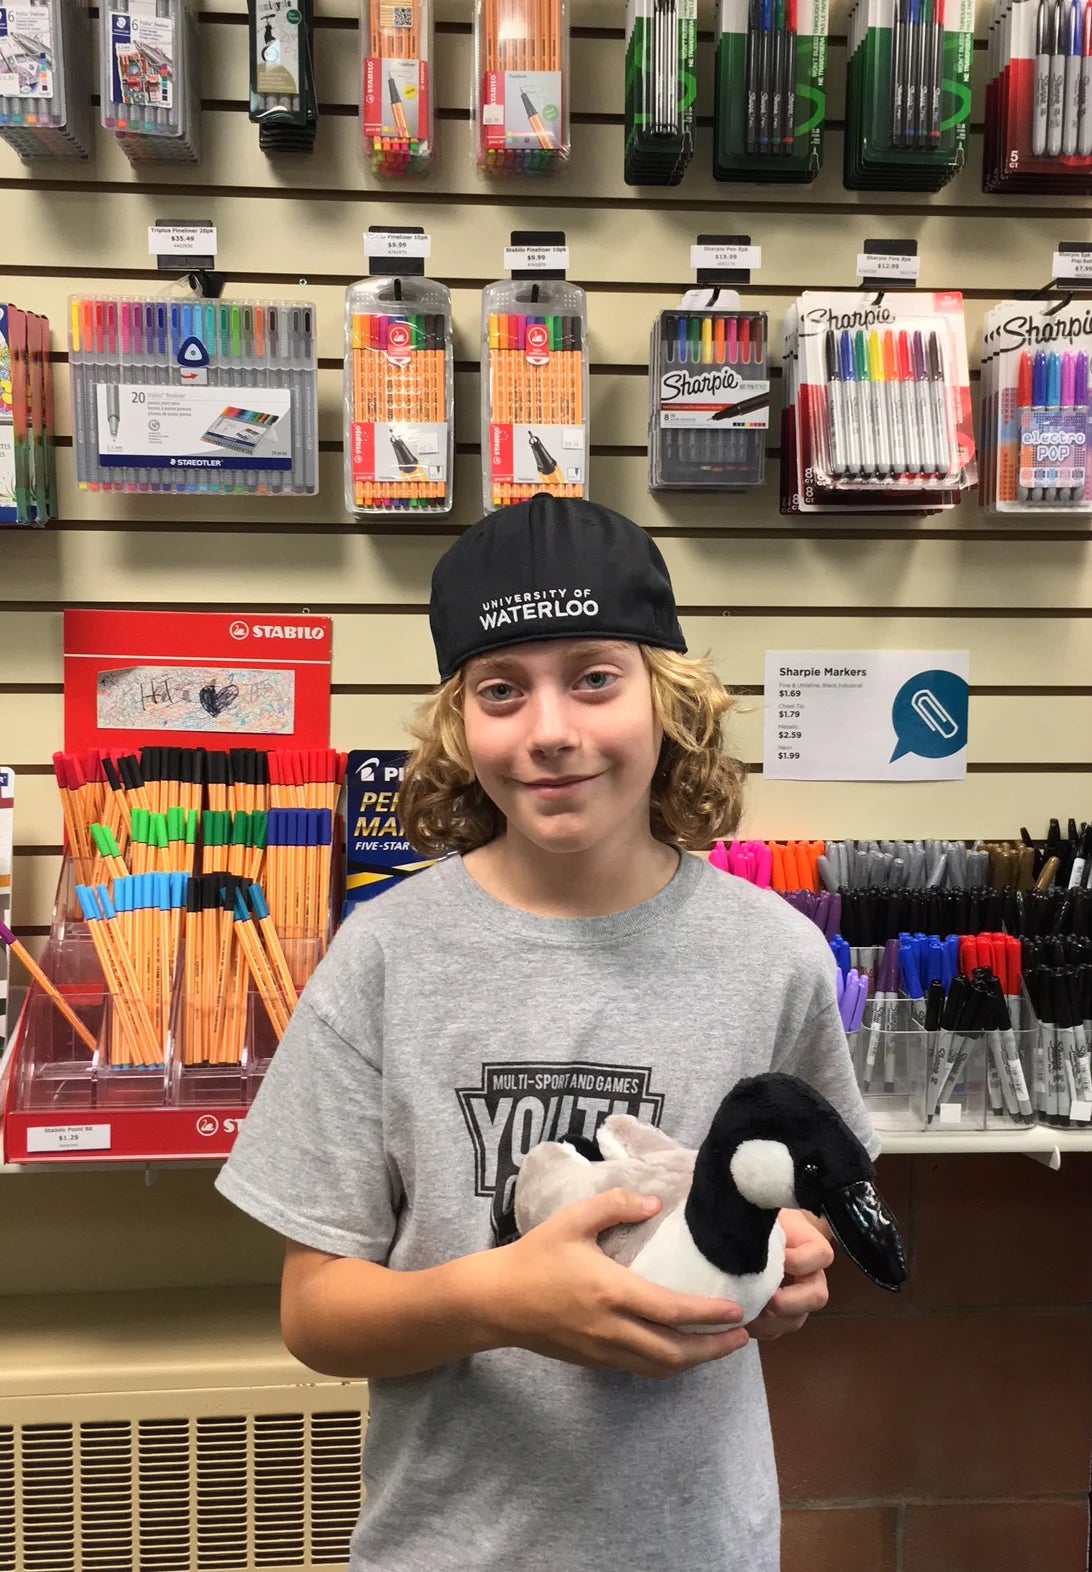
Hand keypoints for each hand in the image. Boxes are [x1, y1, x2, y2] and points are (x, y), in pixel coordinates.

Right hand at [486, 1188, 749, 1380]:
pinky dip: (666, 1364)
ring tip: (718, 1347)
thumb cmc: (534, 1257)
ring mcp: (602, 1351)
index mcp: (611, 1292)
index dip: (708, 1315)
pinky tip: (677, 1350)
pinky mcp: (593, 1362)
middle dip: (713, 1349)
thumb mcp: (571, 1220)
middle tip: (742, 1336)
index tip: (737, 1312)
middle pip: (674, 1352)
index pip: (671, 1311)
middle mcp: (612, 1329)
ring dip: (693, 1361)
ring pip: (658, 1367)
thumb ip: (614, 1206)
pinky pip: (639, 1369)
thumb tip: (654, 1203)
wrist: (495, 1302)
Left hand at [746, 1208, 833, 1342]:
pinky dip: (758, 1330)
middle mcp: (807, 1274)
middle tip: (766, 1298)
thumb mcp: (757, 1209)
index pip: (822, 1255)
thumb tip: (745, 1200)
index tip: (779, 1256)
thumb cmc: (750, 1214)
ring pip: (796, 1320)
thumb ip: (758, 1211)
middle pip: (817, 1296)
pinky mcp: (776, 1315)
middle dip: (792, 1302)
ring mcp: (794, 1298)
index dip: (802, 1260)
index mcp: (807, 1244)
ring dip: (772, 1322)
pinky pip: (775, 1332)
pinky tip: (739, 1318)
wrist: (737, 1230)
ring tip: (746, 1312)